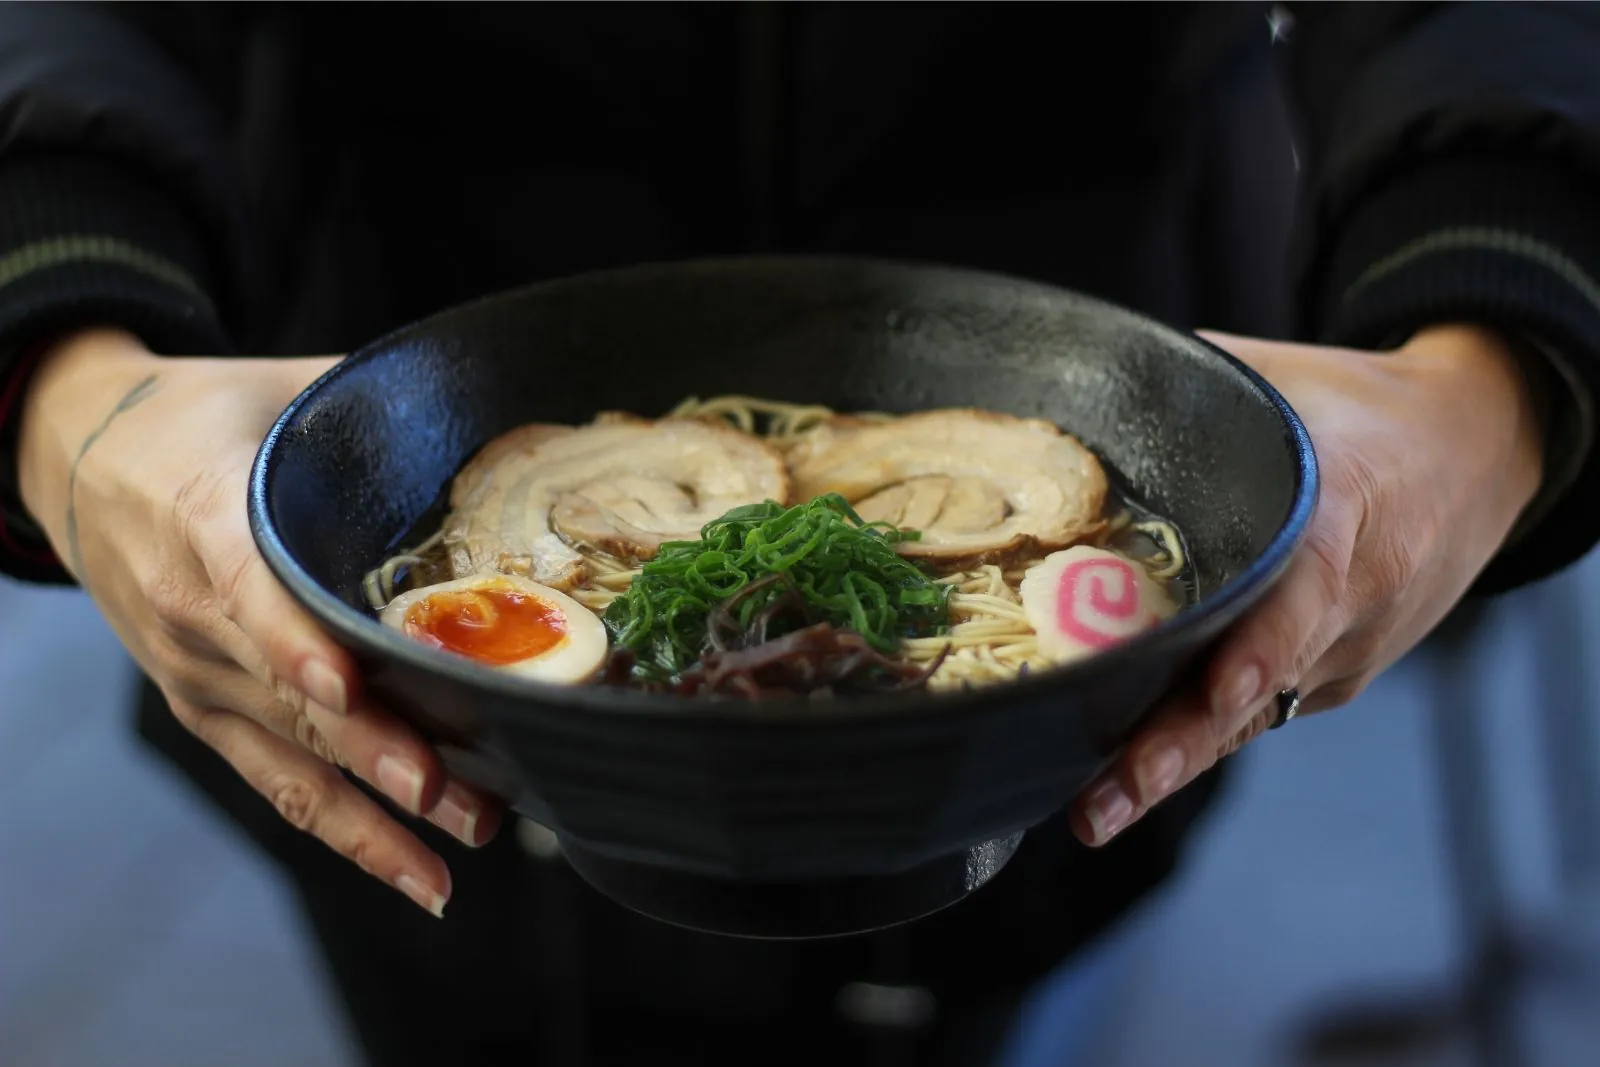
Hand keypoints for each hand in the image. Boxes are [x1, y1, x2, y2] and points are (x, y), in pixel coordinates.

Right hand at [17, 329, 502, 913]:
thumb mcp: (275, 389)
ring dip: (374, 812)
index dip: (295, 644)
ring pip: (289, 757)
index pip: (249, 589)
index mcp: (205, 518)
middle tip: (450, 793)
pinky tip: (411, 867)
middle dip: (373, 753)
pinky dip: (340, 829)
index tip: (345, 688)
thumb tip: (484, 410)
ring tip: (458, 845)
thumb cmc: (197, 418)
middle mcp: (194, 613)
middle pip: (288, 698)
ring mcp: (195, 674)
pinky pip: (274, 780)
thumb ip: (369, 408)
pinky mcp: (202, 710)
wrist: (77, 455)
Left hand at [1069, 324, 1544, 845]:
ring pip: (1249, 718)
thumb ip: (1188, 388)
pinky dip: (1195, 741)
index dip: (1255, 652)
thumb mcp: (1284, 379)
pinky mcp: (1335, 677)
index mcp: (1344, 516)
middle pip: (1257, 690)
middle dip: (1174, 753)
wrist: (1477, 450)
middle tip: (1100, 804)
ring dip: (1169, 767)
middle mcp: (1349, 603)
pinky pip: (1259, 712)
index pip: (1302, 596)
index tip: (1212, 695)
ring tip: (1091, 812)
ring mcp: (1346, 652)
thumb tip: (1078, 385)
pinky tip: (1123, 773)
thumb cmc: (1361, 408)